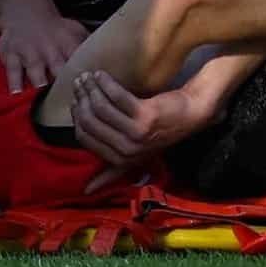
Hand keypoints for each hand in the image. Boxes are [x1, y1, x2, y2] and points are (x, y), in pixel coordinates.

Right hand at [0, 7, 86, 92]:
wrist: (24, 11)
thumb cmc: (55, 28)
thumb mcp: (75, 30)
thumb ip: (91, 48)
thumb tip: (114, 64)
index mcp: (68, 45)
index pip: (80, 62)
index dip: (86, 75)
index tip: (92, 89)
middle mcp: (49, 50)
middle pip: (58, 68)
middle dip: (64, 82)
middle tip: (70, 99)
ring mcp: (29, 53)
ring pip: (35, 70)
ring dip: (39, 82)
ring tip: (42, 95)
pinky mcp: (12, 55)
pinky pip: (12, 70)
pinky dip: (14, 81)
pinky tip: (16, 93)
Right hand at [71, 71, 218, 192]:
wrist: (190, 116)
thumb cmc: (160, 134)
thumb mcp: (133, 158)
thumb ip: (110, 173)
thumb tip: (85, 191)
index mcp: (120, 160)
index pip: (85, 137)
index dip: (77, 117)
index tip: (76, 101)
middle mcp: (127, 150)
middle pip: (90, 120)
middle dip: (81, 99)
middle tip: (80, 83)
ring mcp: (137, 134)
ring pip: (101, 106)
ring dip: (91, 87)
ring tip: (88, 76)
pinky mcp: (145, 116)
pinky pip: (116, 96)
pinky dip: (105, 83)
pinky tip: (101, 75)